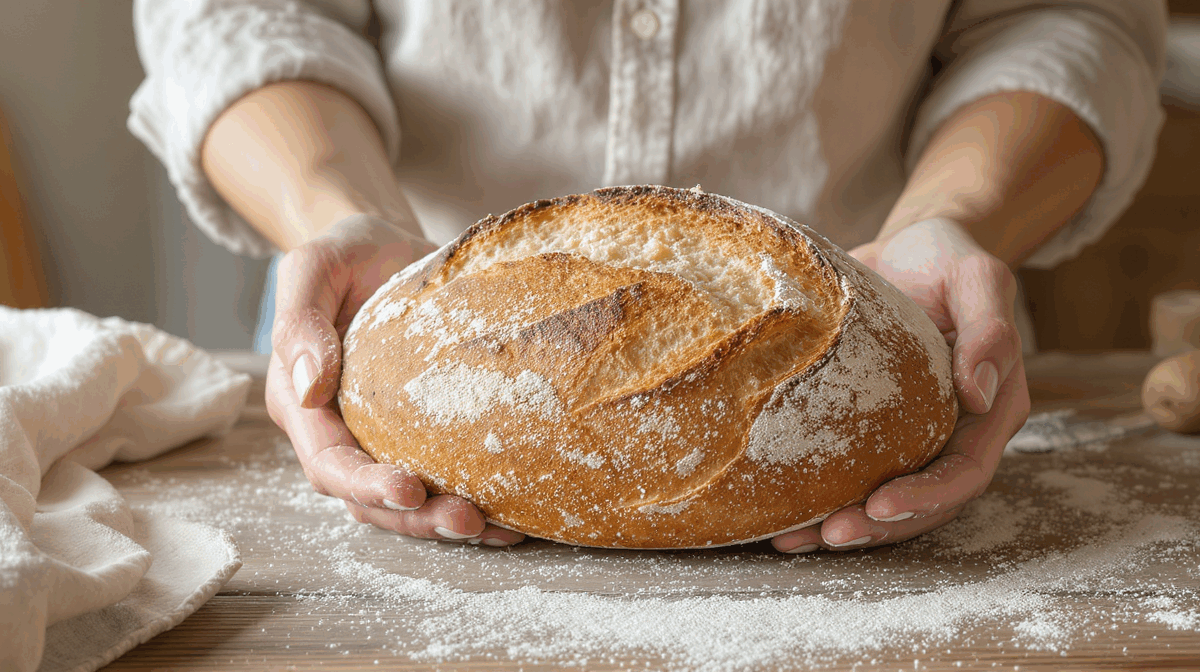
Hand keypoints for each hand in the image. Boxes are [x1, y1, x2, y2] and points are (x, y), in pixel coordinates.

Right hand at [264, 214, 524, 546]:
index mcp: (300, 401)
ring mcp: (375, 437)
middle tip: (468, 522)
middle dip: (415, 518)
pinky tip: (511, 514)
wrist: (382, 246)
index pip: (326, 460)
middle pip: (365, 497)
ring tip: (496, 529)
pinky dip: (471, 499)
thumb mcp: (315, 266)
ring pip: (402, 502)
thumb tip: (308, 385)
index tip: (408, 490)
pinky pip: (437, 477)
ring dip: (443, 520)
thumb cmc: (346, 253)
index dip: (364, 483)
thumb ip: (300, 322)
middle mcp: (335, 430)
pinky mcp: (415, 434)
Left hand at [771, 218, 1029, 552]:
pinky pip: (855, 472)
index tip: (881, 504)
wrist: (910, 247)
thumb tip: (980, 393)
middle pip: (927, 501)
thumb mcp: (976, 276)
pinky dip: (823, 496)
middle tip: (829, 535)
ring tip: (796, 541)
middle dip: (880, 525)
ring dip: (847, 525)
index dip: (928, 495)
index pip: (967, 469)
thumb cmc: (948, 257)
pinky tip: (782, 513)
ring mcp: (916, 434)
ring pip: (889, 498)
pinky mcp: (877, 428)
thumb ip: (989, 329)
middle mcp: (957, 431)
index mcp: (993, 406)